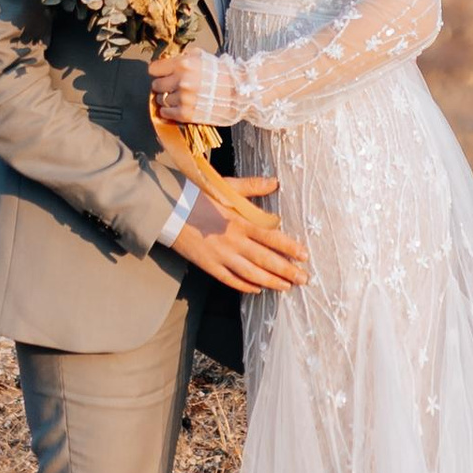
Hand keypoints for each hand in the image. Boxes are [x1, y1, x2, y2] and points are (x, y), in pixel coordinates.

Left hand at [152, 47, 224, 125]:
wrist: (241, 93)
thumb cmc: (223, 74)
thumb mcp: (204, 57)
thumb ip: (185, 57)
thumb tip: (169, 59)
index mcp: (184, 64)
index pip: (154, 68)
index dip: (158, 71)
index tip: (161, 74)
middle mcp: (181, 80)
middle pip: (155, 85)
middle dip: (162, 86)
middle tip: (171, 87)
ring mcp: (183, 98)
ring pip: (160, 100)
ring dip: (166, 99)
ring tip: (177, 98)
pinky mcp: (186, 114)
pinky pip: (166, 113)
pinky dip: (169, 112)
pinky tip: (177, 107)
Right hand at [171, 166, 307, 293]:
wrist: (167, 209)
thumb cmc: (198, 194)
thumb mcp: (226, 186)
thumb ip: (252, 186)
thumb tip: (275, 182)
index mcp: (240, 221)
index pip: (271, 237)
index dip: (289, 247)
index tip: (305, 256)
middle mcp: (233, 241)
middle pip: (265, 259)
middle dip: (286, 271)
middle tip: (304, 279)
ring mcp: (221, 255)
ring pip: (250, 273)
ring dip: (270, 281)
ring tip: (286, 288)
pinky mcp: (208, 265)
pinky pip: (230, 279)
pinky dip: (244, 286)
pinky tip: (257, 289)